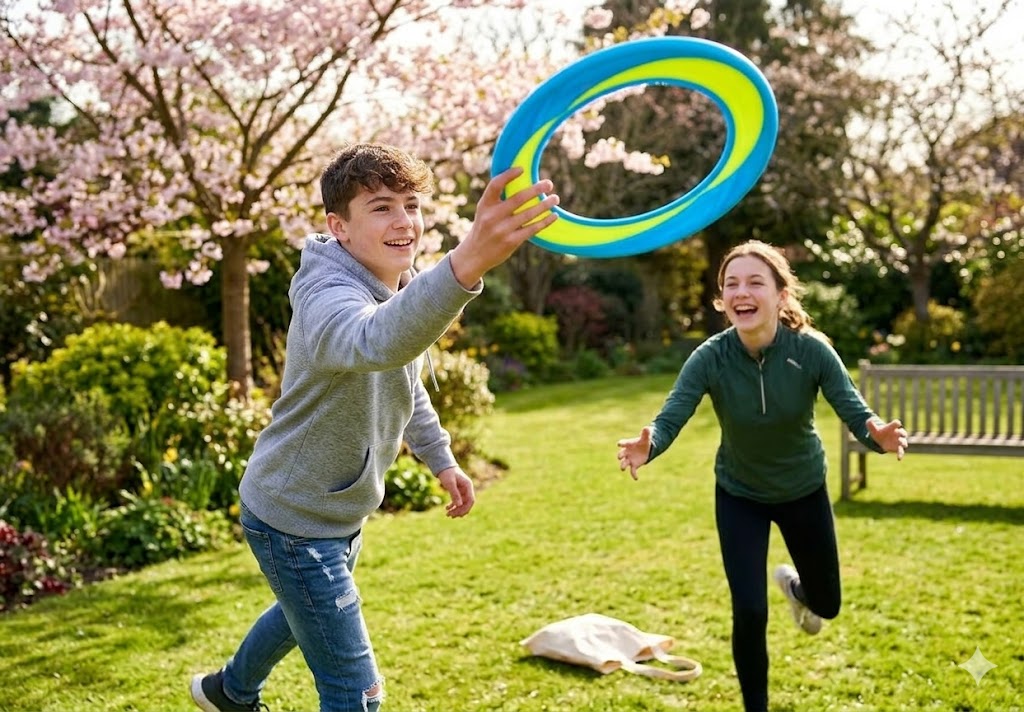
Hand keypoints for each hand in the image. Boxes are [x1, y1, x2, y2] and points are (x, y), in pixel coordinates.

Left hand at [436, 466, 475, 517]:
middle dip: (459, 511)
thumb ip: (455, 494)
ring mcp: (463, 490)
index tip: (457, 514)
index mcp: (468, 486)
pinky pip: (457, 500)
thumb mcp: (450, 484)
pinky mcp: (458, 490)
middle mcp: (467, 488)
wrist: (442, 466)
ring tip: (448, 515)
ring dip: (456, 510)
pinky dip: (453, 505)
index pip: (471, 500)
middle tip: (450, 516)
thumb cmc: (447, 473)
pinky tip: (446, 508)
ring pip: (462, 503)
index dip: (465, 509)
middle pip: (467, 503)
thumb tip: (459, 505)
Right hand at [449, 167, 559, 287]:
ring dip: (545, 205)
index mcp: (485, 205)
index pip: (495, 185)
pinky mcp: (511, 242)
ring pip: (529, 214)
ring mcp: (502, 230)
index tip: (522, 169)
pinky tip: (553, 216)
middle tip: (549, 183)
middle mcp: (492, 216)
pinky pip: (532, 229)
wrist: (475, 255)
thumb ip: (497, 198)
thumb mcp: (484, 211)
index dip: (508, 175)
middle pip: (518, 198)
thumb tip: (520, 181)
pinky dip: (545, 221)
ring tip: (555, 198)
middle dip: (536, 189)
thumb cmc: (484, 227)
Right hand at [616, 426, 652, 479]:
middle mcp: (627, 452)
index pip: (623, 443)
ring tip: (622, 468)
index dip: (621, 443)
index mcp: (628, 444)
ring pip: (624, 463)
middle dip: (620, 455)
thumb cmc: (643, 442)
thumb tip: (647, 428)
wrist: (645, 450)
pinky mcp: (634, 465)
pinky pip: (632, 471)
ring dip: (622, 466)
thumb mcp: (646, 438)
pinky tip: (636, 478)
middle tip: (619, 457)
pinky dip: (634, 475)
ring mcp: (629, 459)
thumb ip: (645, 434)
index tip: (619, 444)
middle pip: (621, 454)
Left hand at [867, 418, 908, 459]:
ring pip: (903, 442)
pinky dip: (900, 455)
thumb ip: (871, 425)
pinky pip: (901, 452)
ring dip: (903, 442)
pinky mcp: (897, 448)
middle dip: (902, 433)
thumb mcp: (873, 429)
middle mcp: (897, 433)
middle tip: (900, 433)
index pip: (896, 424)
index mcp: (892, 427)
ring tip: (901, 444)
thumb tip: (869, 421)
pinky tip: (899, 458)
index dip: (896, 423)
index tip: (897, 423)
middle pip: (902, 432)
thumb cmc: (879, 433)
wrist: (881, 439)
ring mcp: (899, 441)